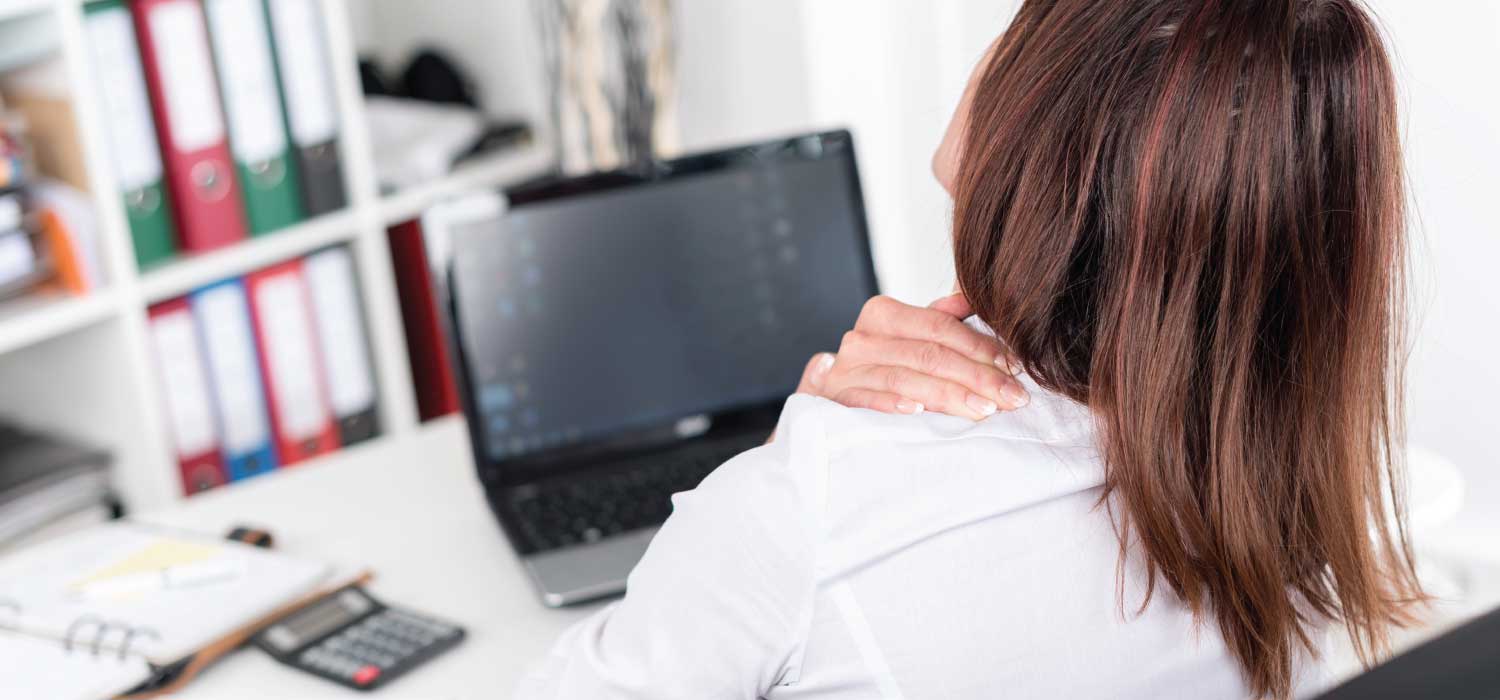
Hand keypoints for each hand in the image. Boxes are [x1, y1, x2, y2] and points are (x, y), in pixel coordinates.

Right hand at [795, 294, 1028, 419]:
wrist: (831, 400)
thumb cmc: (883, 370)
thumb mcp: (912, 340)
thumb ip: (942, 319)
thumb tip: (976, 295)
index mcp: (884, 315)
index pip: (940, 327)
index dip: (981, 346)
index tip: (1015, 367)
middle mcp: (862, 338)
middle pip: (929, 354)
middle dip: (978, 377)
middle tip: (1013, 397)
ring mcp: (847, 369)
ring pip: (906, 378)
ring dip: (949, 396)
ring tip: (985, 410)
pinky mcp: (835, 399)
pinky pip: (867, 399)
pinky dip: (892, 403)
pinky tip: (919, 412)